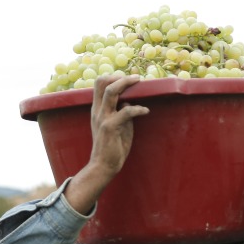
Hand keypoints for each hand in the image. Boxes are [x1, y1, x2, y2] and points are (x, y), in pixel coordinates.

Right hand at [66, 74, 150, 214]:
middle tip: (136, 78)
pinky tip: (146, 111)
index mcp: (97, 109)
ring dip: (127, 84)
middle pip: (102, 82)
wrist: (103, 165)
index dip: (113, 77)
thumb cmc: (112, 147)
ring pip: (111, 92)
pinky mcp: (110, 127)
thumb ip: (121, 113)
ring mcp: (102, 118)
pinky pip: (126, 111)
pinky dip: (138, 109)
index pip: (99, 84)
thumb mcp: (117, 126)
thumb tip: (129, 102)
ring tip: (140, 83)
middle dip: (120, 77)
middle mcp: (97, 110)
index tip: (128, 78)